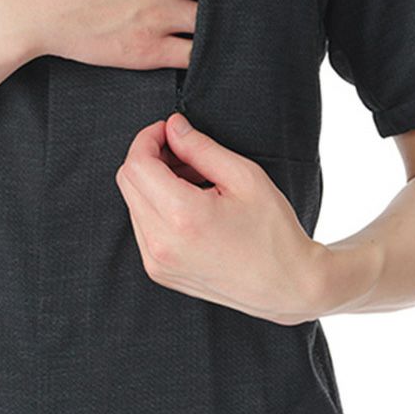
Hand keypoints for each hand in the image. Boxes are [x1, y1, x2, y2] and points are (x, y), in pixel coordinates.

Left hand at [114, 111, 327, 325]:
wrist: (286, 286)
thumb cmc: (273, 231)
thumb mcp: (244, 177)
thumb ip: (200, 147)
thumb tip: (172, 127)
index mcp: (182, 216)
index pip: (136, 164)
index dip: (147, 139)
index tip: (168, 131)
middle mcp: (161, 242)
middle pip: (128, 181)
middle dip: (149, 157)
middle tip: (183, 152)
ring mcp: (156, 261)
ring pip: (132, 202)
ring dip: (153, 182)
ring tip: (192, 179)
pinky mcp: (158, 271)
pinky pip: (142, 226)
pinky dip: (157, 206)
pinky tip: (188, 204)